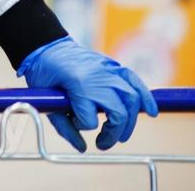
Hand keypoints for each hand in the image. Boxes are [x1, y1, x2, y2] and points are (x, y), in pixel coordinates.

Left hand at [19, 38, 157, 151]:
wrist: (45, 46)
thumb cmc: (43, 72)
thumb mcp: (44, 100)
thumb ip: (64, 127)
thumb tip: (82, 148)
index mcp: (77, 84)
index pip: (90, 118)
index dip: (82, 126)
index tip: (74, 123)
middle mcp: (97, 76)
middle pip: (118, 112)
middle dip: (113, 132)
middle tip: (103, 142)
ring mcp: (107, 69)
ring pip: (131, 99)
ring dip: (130, 121)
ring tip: (122, 135)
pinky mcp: (113, 66)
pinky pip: (135, 81)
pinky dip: (145, 97)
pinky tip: (151, 111)